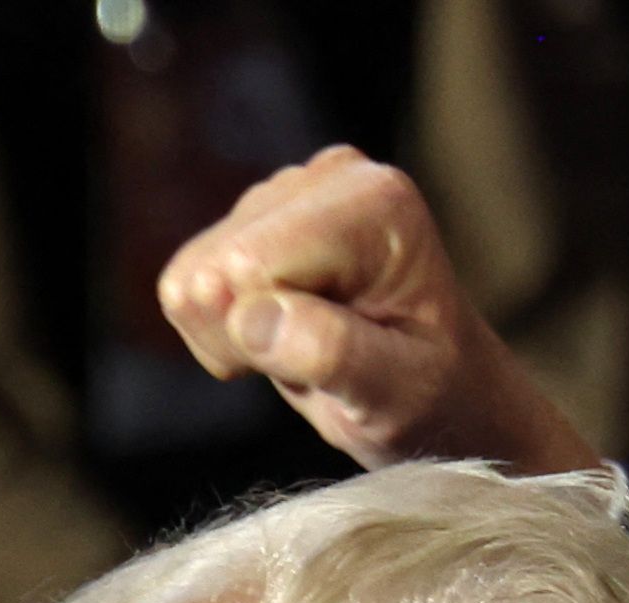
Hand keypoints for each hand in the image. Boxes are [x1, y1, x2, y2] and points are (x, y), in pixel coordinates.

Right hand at [156, 147, 601, 475]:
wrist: (442, 392)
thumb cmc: (433, 398)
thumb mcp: (396, 395)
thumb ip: (333, 353)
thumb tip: (254, 317)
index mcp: (373, 204)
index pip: (248, 265)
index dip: (260, 336)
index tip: (323, 364)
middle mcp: (328, 177)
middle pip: (210, 268)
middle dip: (243, 336)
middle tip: (311, 363)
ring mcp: (288, 193)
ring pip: (189, 277)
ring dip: (234, 336)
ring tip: (305, 349)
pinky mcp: (257, 218)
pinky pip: (186, 281)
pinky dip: (224, 328)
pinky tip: (283, 334)